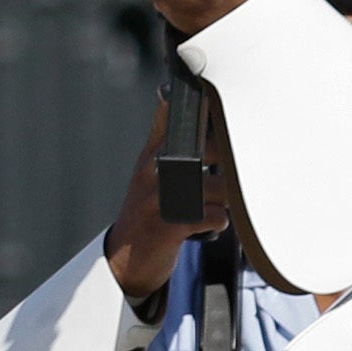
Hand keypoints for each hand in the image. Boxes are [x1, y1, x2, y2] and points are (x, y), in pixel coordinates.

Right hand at [100, 86, 227, 303]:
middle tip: (219, 179)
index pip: (173, 117)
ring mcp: (160, 198)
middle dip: (226, 163)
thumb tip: (167, 94)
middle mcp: (154, 171)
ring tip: (211, 207)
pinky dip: (218, 223)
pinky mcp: (170, 226)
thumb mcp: (146, 168)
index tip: (209, 92)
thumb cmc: (145, 210)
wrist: (125, 258)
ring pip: (219, 185)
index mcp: (152, 154)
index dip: (197, 104)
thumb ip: (161, 134)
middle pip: (210, 150)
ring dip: (225, 200)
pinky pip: (215, 216)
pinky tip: (206, 226)